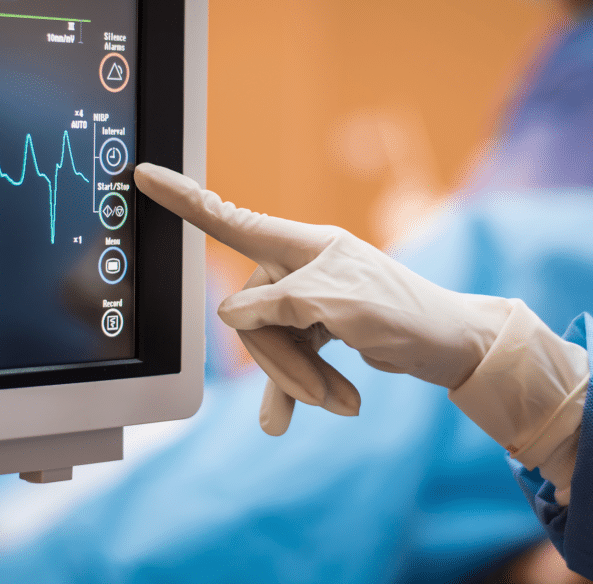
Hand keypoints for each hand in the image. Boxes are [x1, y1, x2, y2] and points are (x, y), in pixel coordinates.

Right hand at [134, 163, 513, 434]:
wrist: (447, 346)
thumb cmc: (404, 312)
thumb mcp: (339, 306)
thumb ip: (278, 306)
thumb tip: (229, 314)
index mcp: (301, 246)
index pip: (230, 221)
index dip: (184, 199)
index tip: (144, 173)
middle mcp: (297, 268)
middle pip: (252, 315)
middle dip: (282, 362)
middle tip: (323, 394)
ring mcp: (304, 300)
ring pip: (269, 343)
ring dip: (299, 380)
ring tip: (339, 402)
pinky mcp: (313, 328)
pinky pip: (286, 360)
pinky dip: (296, 387)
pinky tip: (288, 419)